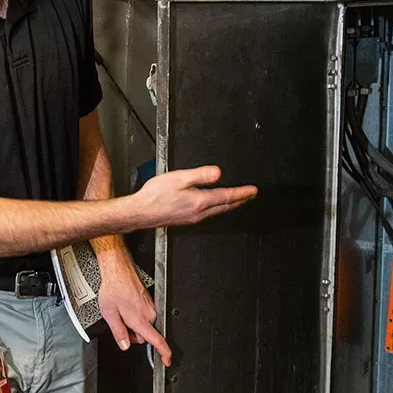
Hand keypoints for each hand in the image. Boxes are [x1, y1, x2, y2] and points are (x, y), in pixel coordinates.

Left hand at [97, 258, 172, 366]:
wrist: (119, 271)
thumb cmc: (114, 288)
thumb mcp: (110, 314)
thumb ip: (119, 333)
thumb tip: (125, 345)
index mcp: (140, 320)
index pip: (157, 341)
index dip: (164, 353)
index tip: (167, 361)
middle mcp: (149, 314)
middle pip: (145, 335)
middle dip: (133, 333)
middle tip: (120, 322)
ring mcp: (150, 307)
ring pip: (144, 325)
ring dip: (133, 323)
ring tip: (121, 311)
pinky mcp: (149, 301)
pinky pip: (144, 315)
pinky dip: (135, 314)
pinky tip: (125, 305)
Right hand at [129, 166, 256, 228]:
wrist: (140, 212)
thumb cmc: (154, 196)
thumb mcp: (178, 178)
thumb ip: (199, 175)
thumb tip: (217, 173)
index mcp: (199, 201)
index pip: (227, 197)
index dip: (241, 193)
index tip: (253, 191)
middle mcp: (198, 213)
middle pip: (225, 207)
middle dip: (240, 200)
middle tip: (250, 196)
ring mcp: (192, 218)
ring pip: (218, 212)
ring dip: (229, 205)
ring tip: (237, 200)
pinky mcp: (186, 220)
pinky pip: (208, 214)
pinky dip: (218, 209)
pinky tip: (215, 207)